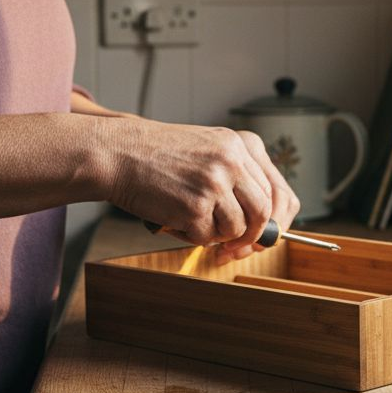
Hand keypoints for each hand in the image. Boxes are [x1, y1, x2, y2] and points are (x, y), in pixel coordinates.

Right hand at [104, 121, 298, 260]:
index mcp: (240, 145)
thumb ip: (237, 175)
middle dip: (250, 236)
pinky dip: (192, 236)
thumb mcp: (208, 149)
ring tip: (192, 221)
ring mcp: (215, 185)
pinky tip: (175, 219)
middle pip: (262, 213)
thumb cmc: (157, 154)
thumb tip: (263, 220)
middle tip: (234, 247)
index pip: (274, 190)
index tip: (260, 233)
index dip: (270, 219)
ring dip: (216, 235)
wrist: (116, 152)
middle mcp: (232, 162)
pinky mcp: (195, 207)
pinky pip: (207, 237)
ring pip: (236, 229)